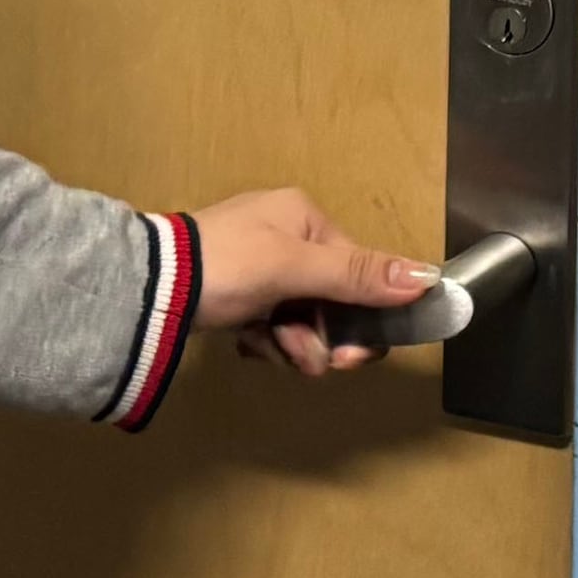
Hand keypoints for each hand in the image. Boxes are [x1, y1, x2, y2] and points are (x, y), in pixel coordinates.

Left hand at [189, 188, 438, 376]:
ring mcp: (258, 269)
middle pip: (329, 302)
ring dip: (289, 343)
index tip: (353, 356)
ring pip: (300, 320)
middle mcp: (284, 238)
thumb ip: (358, 276)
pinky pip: (271, 326)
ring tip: (266, 346)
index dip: (361, 319)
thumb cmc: (226, 267)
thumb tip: (428, 277)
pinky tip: (245, 342)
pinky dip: (264, 340)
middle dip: (318, 336)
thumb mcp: (295, 269)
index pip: (357, 273)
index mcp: (304, 219)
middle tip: (303, 358)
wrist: (149, 289)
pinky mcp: (235, 297)